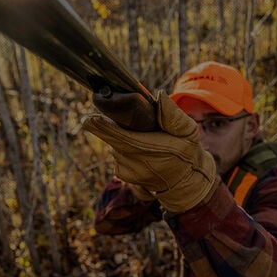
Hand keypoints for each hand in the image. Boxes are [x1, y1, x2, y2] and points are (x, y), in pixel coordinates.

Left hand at [82, 90, 217, 212]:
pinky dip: (122, 147)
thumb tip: (160, 96)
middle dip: (107, 126)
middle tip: (102, 116)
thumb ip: (173, 115)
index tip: (89, 118)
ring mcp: (128, 171)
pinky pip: (116, 153)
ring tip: (139, 136)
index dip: (104, 128)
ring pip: (114, 145)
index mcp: (154, 150)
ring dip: (119, 136)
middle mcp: (137, 163)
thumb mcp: (188, 131)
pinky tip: (136, 148)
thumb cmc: (186, 151)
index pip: (123, 138)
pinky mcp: (122, 175)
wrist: (184, 181)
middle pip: (113, 139)